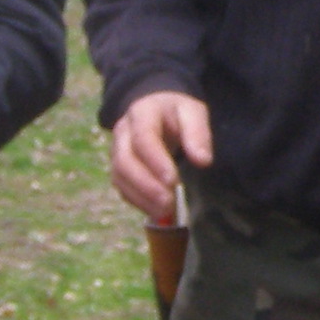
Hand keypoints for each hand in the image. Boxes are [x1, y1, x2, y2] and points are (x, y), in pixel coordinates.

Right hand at [109, 90, 211, 221]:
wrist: (154, 106)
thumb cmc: (175, 112)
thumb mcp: (192, 112)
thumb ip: (198, 133)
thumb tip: (203, 161)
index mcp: (142, 113)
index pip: (143, 138)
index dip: (155, 161)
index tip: (173, 181)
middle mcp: (123, 133)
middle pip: (124, 161)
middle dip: (146, 185)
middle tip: (169, 203)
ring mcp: (116, 151)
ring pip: (119, 177)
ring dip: (141, 197)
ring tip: (165, 212)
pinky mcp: (119, 167)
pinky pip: (122, 187)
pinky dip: (138, 201)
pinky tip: (157, 211)